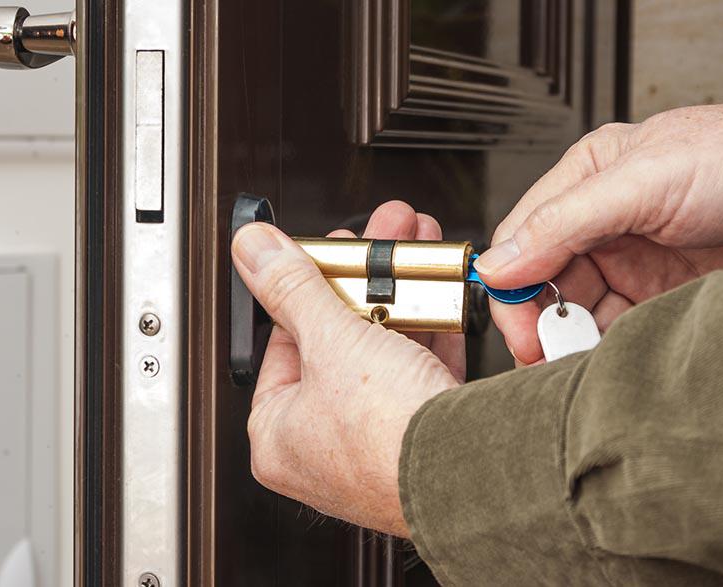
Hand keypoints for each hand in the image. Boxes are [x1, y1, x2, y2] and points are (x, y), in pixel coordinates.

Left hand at [231, 202, 459, 535]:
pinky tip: (438, 294)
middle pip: (336, 342)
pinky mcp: (423, 439)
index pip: (282, 343)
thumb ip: (291, 287)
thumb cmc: (388, 436)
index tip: (325, 253)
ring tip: (411, 250)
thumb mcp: (331, 341)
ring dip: (400, 296)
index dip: (306, 287)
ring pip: (383, 353)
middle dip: (363, 280)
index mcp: (278, 435)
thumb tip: (253, 251)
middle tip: (375, 240)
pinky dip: (430, 332)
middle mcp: (322, 447)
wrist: (469, 473)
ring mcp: (375, 445)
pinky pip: (420, 373)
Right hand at [474, 103, 722, 363]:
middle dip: (542, 323)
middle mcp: (602, 222)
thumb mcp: (643, 182)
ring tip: (577, 364)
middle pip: (545, 283)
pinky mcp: (664, 294)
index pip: (522, 240)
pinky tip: (610, 360)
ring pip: (580, 311)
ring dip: (574, 340)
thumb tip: (498, 264)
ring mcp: (634, 261)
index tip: (518, 330)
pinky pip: (620, 329)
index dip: (512, 289)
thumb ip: (564, 222)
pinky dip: (609, 349)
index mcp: (585, 181)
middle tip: (546, 357)